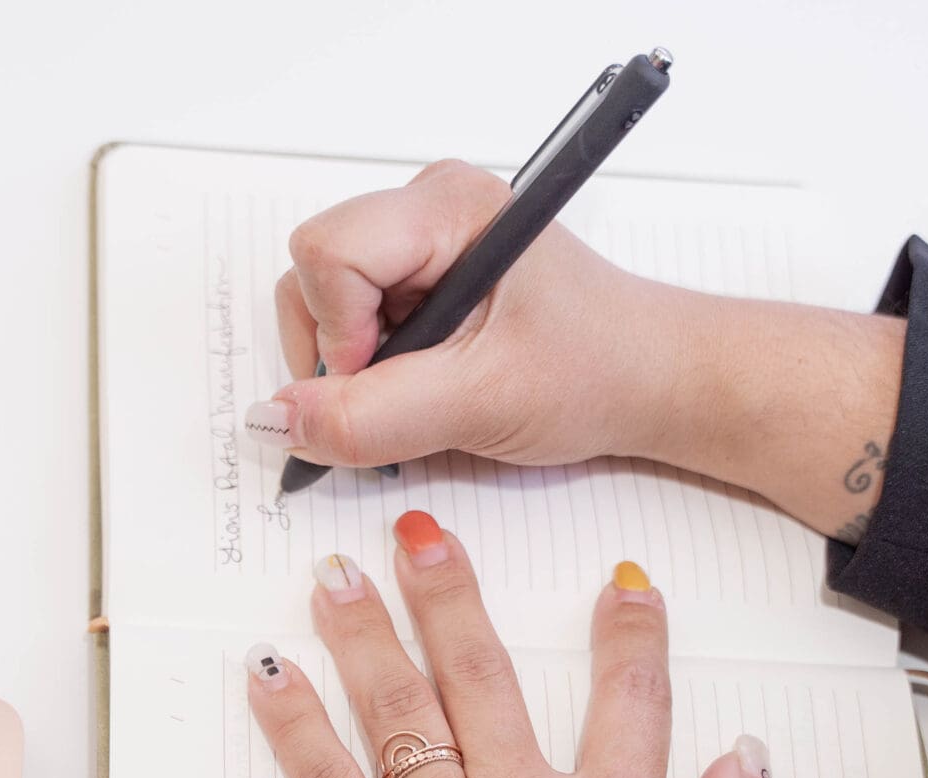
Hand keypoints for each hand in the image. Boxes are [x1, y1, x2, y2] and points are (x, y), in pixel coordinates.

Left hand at [244, 510, 783, 777]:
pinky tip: (268, 676)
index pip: (631, 699)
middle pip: (484, 674)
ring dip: (365, 632)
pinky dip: (293, 726)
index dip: (632, 634)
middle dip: (453, 593)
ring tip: (338, 574)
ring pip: (398, 711)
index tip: (625, 587)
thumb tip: (743, 763)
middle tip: (424, 534)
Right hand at [258, 159, 684, 469]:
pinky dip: (369, 367)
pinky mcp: (415, 275)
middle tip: (409, 388)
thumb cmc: (595, 370)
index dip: (338, 331)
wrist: (646, 380)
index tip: (385, 377)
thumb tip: (280, 419)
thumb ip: (373, 416)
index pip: (328, 252)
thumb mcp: (482, 403)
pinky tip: (425, 380)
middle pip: (310, 274)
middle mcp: (426, 208)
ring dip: (353, 365)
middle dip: (339, 351)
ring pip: (319, 300)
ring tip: (425, 386)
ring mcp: (417, 241)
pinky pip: (346, 319)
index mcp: (449, 207)